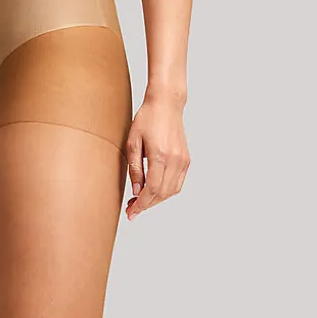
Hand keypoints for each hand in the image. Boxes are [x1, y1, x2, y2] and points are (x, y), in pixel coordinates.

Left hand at [124, 93, 190, 219]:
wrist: (166, 104)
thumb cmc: (147, 119)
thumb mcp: (133, 143)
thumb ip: (134, 169)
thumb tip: (136, 191)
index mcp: (160, 156)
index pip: (151, 189)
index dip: (141, 204)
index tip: (131, 213)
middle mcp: (174, 160)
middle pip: (161, 193)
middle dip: (146, 205)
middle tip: (132, 209)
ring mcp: (183, 160)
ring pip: (170, 191)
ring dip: (156, 200)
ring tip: (141, 201)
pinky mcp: (186, 159)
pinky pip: (177, 183)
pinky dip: (166, 192)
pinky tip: (154, 192)